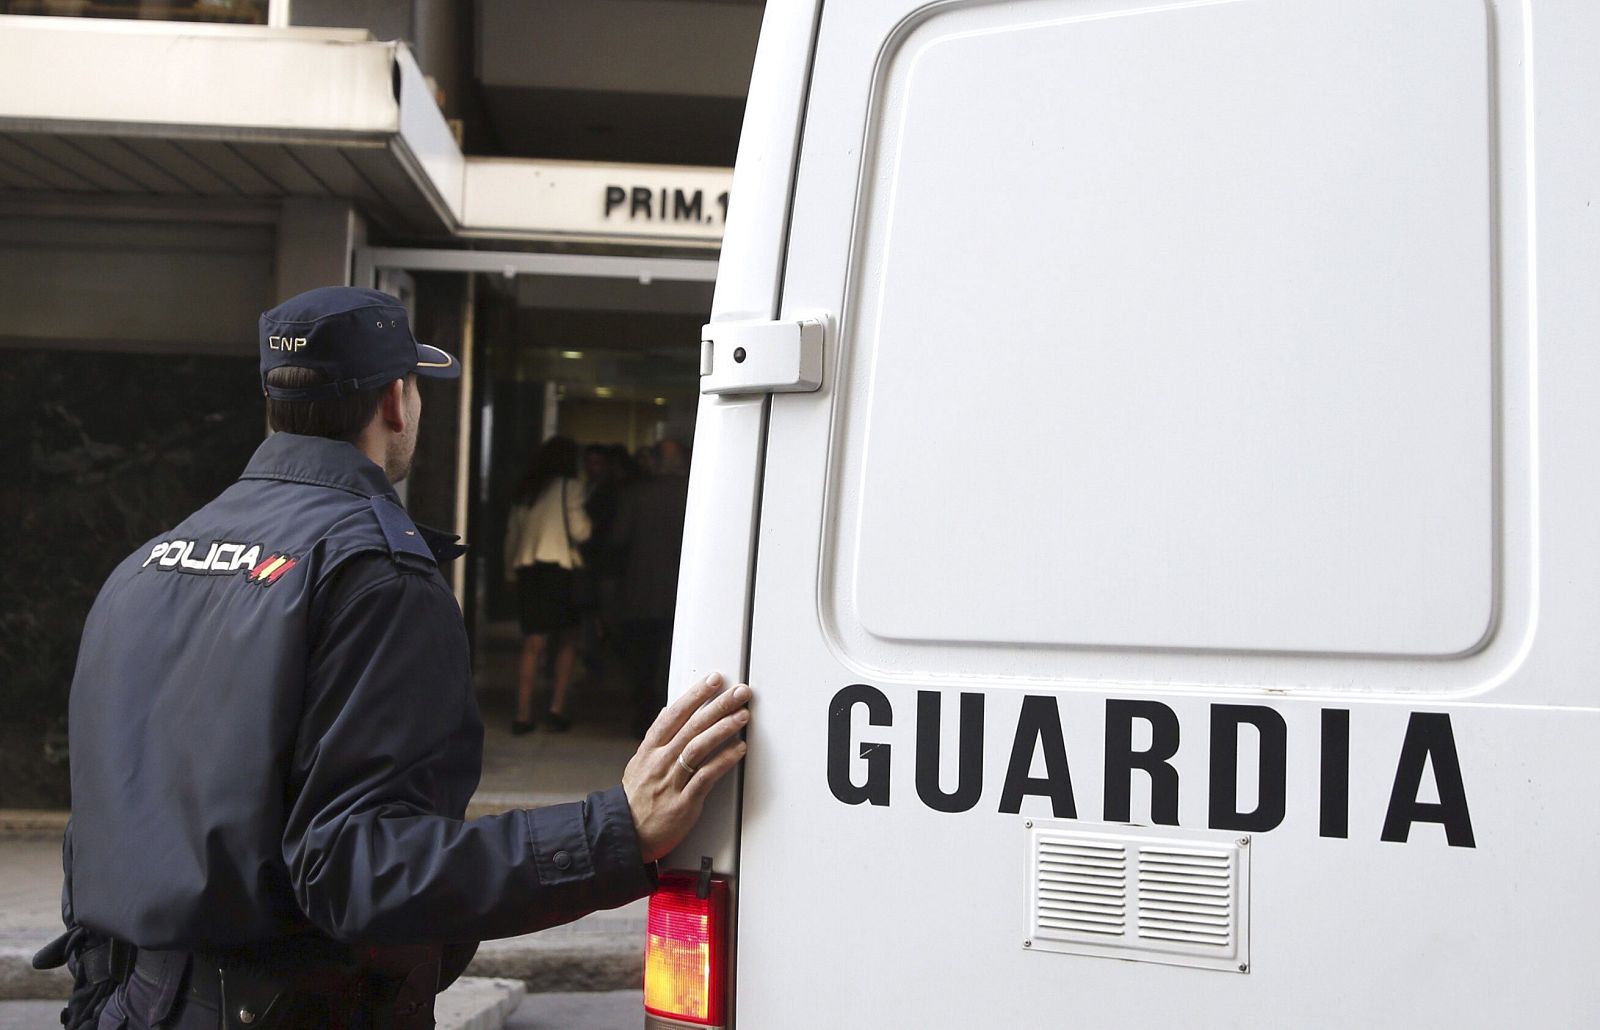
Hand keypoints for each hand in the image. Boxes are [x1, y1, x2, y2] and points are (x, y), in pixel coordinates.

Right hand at [622, 672, 750, 862]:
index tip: (714, 680)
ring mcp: (672, 781)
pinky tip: (739, 749)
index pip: (674, 714)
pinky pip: (706, 777)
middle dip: (718, 706)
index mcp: (650, 750)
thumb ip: (657, 737)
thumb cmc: (637, 799)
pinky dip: (724, 761)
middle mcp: (661, 762)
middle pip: (692, 726)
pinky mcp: (684, 802)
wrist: (626, 834)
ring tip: (742, 716)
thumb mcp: (639, 763)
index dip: (695, 695)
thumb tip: (669, 709)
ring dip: (723, 729)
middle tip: (739, 692)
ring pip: (699, 748)